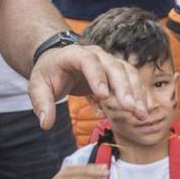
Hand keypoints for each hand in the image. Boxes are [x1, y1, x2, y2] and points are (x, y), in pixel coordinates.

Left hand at [28, 44, 147, 128]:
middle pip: (114, 66)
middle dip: (124, 88)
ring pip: (127, 73)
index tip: (103, 96)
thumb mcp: (38, 87)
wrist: (58, 63)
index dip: (97, 77)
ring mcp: (108, 62)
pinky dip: (136, 95)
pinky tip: (137, 113)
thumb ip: (42, 103)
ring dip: (136, 93)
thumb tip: (46, 124)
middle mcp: (95, 54)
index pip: (88, 61)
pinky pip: (131, 80)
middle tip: (131, 108)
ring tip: (141, 114)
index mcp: (74, 54)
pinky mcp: (116, 72)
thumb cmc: (49, 74)